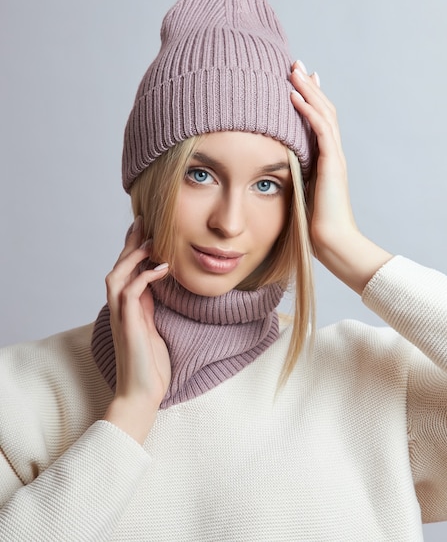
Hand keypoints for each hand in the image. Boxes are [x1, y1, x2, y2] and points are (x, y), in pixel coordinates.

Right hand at [103, 217, 170, 442]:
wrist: (142, 393)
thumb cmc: (150, 365)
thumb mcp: (154, 327)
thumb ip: (150, 305)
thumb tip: (158, 283)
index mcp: (128, 308)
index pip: (125, 271)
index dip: (132, 249)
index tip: (144, 229)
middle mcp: (120, 309)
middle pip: (117, 267)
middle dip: (129, 243)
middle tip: (143, 222)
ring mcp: (121, 317)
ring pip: (116, 275)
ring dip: (132, 256)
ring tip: (151, 241)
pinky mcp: (128, 325)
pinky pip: (131, 292)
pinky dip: (144, 277)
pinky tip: (161, 268)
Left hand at [290, 61, 391, 292]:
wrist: (332, 243)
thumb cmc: (313, 227)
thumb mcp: (299, 195)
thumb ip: (291, 179)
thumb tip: (272, 173)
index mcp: (325, 160)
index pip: (318, 122)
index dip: (309, 100)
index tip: (294, 83)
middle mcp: (333, 154)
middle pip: (323, 110)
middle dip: (308, 85)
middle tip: (294, 64)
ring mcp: (334, 157)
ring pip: (323, 113)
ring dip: (307, 89)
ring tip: (292, 69)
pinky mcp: (332, 164)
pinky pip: (320, 129)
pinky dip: (308, 109)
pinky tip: (294, 94)